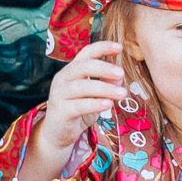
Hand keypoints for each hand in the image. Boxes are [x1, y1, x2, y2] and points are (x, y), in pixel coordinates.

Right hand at [36, 41, 125, 158]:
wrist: (58, 133)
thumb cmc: (79, 110)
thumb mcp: (95, 96)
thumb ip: (106, 84)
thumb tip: (120, 77)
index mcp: (72, 70)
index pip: (86, 53)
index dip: (102, 47)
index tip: (120, 47)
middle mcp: (63, 79)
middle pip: (83, 66)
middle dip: (104, 68)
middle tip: (121, 73)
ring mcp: (59, 94)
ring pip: (82, 86)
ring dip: (105, 88)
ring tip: (123, 93)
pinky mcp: (60, 112)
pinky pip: (79, 105)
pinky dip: (95, 104)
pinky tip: (108, 104)